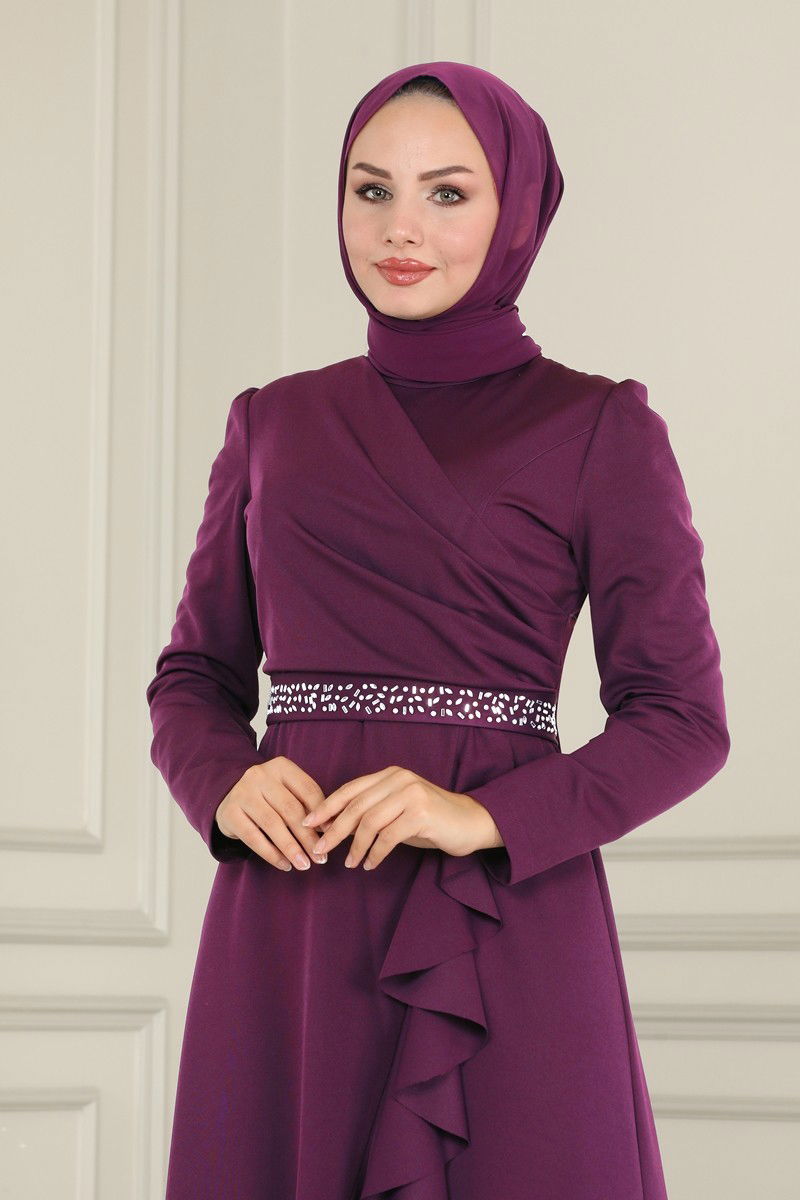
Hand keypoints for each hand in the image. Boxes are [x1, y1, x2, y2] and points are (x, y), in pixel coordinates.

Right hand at [214, 756, 333, 870]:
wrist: (229, 798)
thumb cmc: (269, 798)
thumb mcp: (288, 791)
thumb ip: (307, 804)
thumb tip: (331, 828)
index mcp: (281, 767)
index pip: (307, 790)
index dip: (322, 813)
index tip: (332, 834)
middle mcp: (260, 775)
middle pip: (291, 809)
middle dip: (308, 836)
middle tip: (321, 858)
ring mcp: (242, 793)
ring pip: (273, 824)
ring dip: (291, 848)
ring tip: (304, 865)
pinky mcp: (229, 812)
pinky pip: (253, 837)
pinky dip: (271, 854)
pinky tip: (284, 864)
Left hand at [300, 765, 500, 870]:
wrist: (472, 822)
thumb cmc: (431, 820)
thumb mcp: (397, 812)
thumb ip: (370, 813)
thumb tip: (333, 827)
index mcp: (390, 774)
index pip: (350, 789)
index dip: (327, 806)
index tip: (308, 823)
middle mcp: (399, 779)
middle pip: (356, 806)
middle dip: (334, 829)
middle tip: (320, 849)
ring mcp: (411, 794)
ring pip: (369, 822)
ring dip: (354, 846)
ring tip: (349, 862)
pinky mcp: (421, 813)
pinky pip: (388, 837)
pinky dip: (375, 853)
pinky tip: (370, 864)